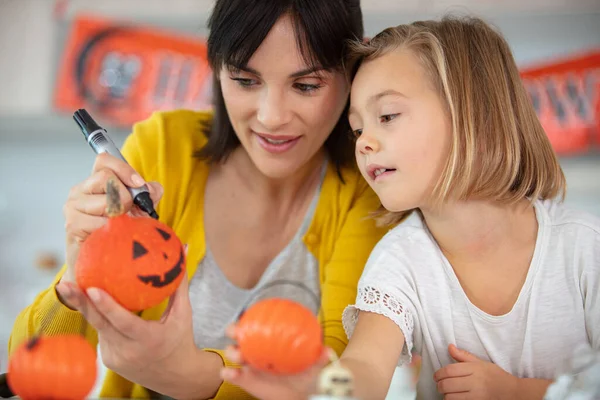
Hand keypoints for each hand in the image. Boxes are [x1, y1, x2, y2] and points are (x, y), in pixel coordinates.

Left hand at [55, 272, 200, 397]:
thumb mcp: (183, 313)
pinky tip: (87, 302)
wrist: (176, 377)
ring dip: (86, 308)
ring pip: (98, 327)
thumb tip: (184, 248)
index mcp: (149, 339)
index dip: (107, 306)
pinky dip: (98, 318)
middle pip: (100, 324)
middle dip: (79, 303)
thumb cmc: (181, 340)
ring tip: (69, 287)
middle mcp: (128, 351)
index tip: (92, 289)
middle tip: (65, 284)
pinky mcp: (108, 360)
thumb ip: (180, 283)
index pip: (124, 322)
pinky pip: (101, 333)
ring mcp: (115, 358)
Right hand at [62, 153, 162, 291]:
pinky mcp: (72, 225)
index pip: (104, 160)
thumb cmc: (119, 234)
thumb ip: (148, 195)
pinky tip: (109, 236)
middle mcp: (80, 191)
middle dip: (125, 196)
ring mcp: (73, 207)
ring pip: (105, 201)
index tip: (138, 184)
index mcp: (95, 182)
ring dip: (119, 216)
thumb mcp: (139, 211)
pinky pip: (100, 222)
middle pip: (106, 177)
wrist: (102, 263)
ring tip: (117, 226)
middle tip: (127, 213)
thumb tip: (153, 188)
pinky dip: (111, 230)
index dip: (124, 169)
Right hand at [220, 327, 330, 399]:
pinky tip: (233, 373)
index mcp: (269, 340)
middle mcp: (256, 349)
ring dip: (232, 352)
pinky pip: (232, 376)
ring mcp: (249, 365)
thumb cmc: (306, 373)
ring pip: (233, 354)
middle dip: (234, 330)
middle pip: (239, 335)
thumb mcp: (314, 364)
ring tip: (239, 355)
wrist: (300, 393)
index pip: (257, 324)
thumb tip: (327, 351)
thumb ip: (319, 358)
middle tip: (236, 331)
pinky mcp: (245, 380)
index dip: (250, 317)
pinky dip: (229, 373)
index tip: (248, 315)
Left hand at [433, 344, 517, 399]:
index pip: (450, 371)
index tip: (436, 376)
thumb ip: (463, 356)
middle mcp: (475, 382)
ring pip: (451, 397)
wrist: (512, 392)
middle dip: (439, 385)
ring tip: (447, 392)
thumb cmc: (495, 375)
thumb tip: (449, 347)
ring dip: (445, 395)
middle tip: (439, 385)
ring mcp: (477, 396)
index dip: (439, 373)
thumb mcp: (481, 362)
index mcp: (474, 369)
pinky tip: (454, 397)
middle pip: (448, 384)